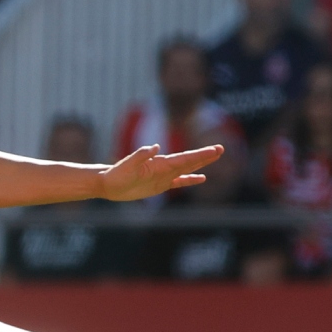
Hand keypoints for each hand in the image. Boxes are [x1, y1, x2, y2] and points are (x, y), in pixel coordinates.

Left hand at [99, 143, 225, 202]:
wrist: (109, 183)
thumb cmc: (117, 174)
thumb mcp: (128, 165)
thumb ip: (141, 156)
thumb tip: (156, 147)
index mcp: (160, 163)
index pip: (184, 158)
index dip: (200, 155)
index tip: (214, 149)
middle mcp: (164, 167)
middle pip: (189, 161)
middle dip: (205, 156)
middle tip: (221, 149)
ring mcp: (164, 176)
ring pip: (187, 169)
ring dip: (201, 164)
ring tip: (215, 157)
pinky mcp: (160, 185)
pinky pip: (179, 182)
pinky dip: (190, 180)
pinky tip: (201, 178)